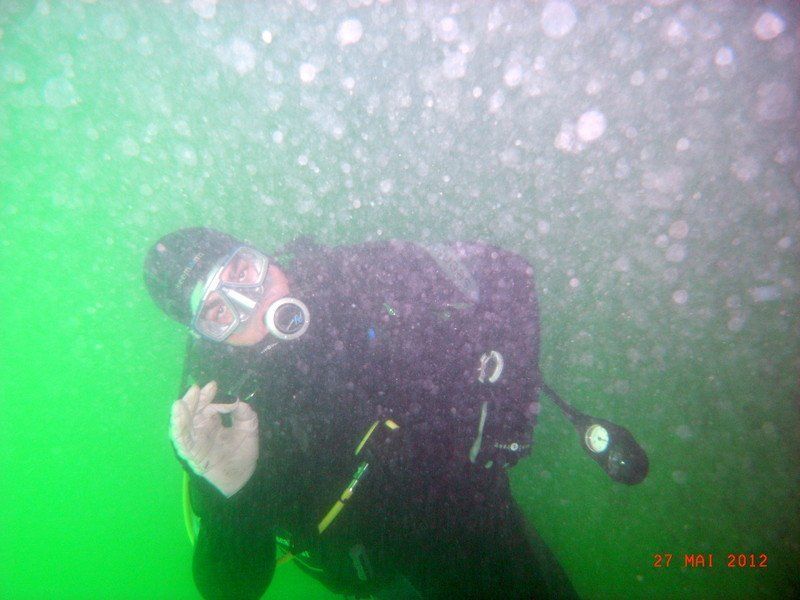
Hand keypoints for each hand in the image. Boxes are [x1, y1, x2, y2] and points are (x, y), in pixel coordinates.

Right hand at [170, 381, 258, 497]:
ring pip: (183, 424)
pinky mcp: (190, 453)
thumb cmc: (241, 454)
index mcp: (212, 421)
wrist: (241, 479)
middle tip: (197, 388)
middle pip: (192, 410)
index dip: (208, 395)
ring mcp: (193, 440)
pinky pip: (181, 440)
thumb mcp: (248, 429)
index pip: (207, 404)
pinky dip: (178, 428)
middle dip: (194, 399)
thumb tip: (235, 399)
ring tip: (181, 402)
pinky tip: (178, 416)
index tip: (213, 385)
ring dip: (181, 412)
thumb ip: (244, 412)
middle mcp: (200, 428)